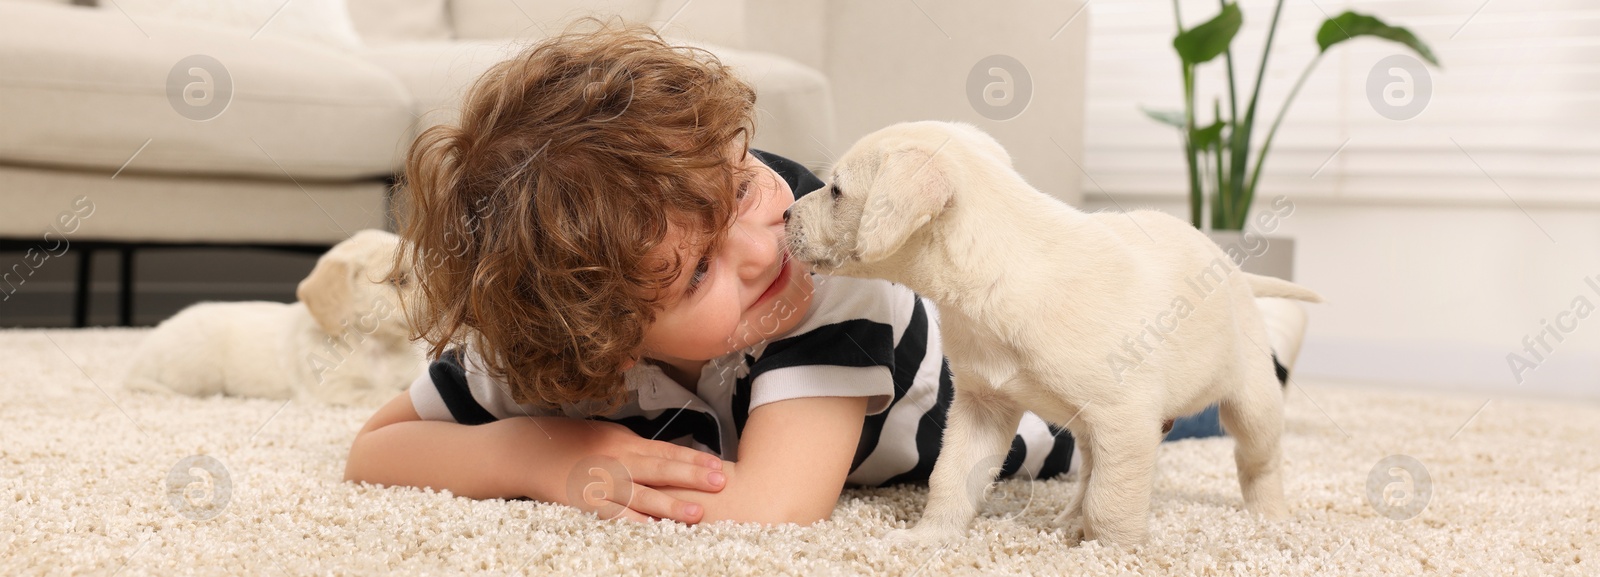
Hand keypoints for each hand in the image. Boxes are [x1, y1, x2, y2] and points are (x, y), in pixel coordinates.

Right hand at [565, 421, 727, 523]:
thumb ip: (638, 446)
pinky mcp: (586, 504)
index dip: (693, 458)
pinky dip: (634, 523)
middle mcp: (618, 462)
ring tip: (696, 512)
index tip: (719, 464)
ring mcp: (602, 484)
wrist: (532, 450)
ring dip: (670, 505)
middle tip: (721, 482)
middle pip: (660, 469)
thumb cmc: (574, 441)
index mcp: (626, 443)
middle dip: (691, 476)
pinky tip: (653, 531)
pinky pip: (614, 515)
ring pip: (641, 495)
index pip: (667, 450)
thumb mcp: (610, 434)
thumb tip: (671, 455)